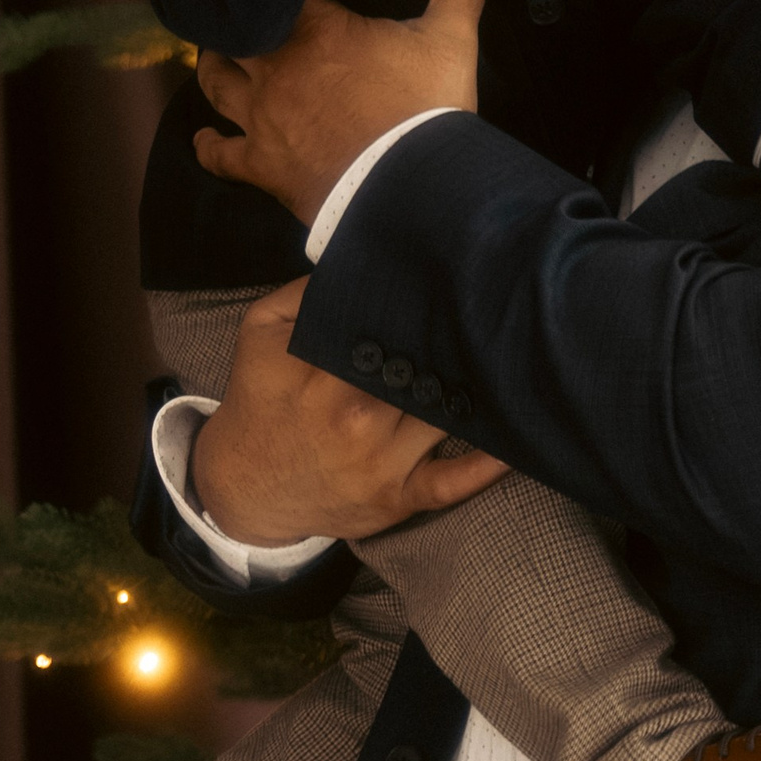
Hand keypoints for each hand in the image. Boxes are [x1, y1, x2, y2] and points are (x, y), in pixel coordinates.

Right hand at [191, 283, 508, 545]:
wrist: (244, 487)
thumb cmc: (261, 401)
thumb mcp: (260, 334)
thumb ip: (304, 293)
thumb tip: (358, 263)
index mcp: (318, 371)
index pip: (384, 330)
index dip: (422, 310)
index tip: (454, 289)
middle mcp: (352, 416)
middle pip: (421, 371)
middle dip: (455, 346)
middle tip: (493, 316)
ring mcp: (379, 461)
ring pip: (444, 416)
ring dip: (476, 392)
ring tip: (509, 361)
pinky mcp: (398, 497)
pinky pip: (452, 483)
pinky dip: (487, 467)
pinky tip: (516, 441)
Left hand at [195, 0, 488, 226]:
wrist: (411, 190)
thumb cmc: (428, 109)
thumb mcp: (451, 38)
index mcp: (317, 29)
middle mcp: (277, 67)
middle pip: (234, 32)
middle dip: (234, 22)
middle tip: (234, 14)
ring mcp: (263, 118)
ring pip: (217, 84)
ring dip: (213, 70)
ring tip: (216, 60)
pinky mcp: (263, 165)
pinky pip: (220, 155)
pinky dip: (209, 147)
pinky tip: (203, 141)